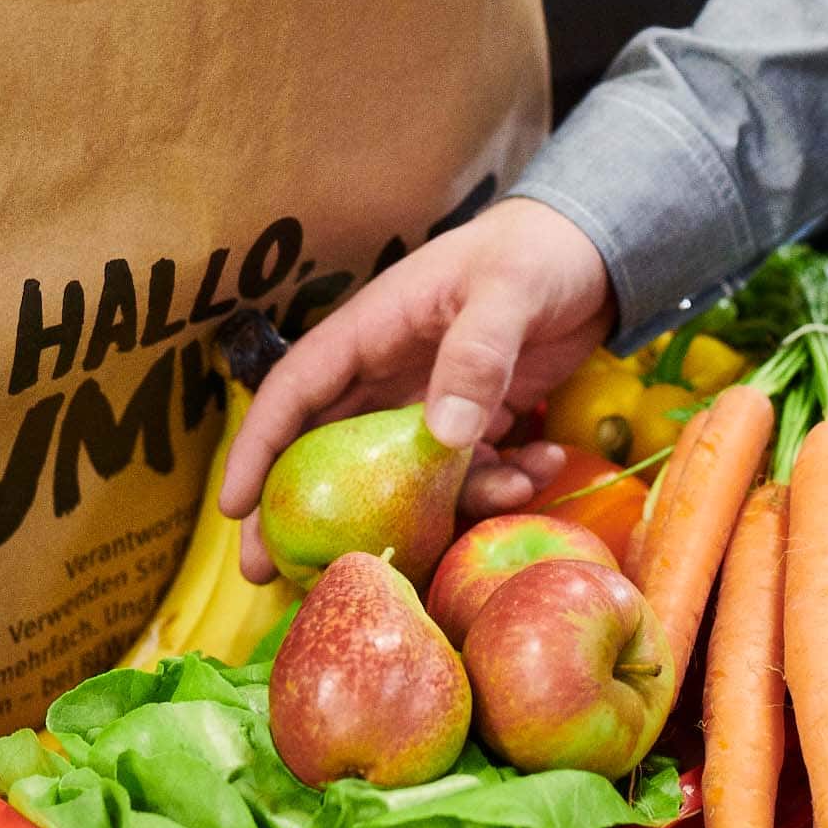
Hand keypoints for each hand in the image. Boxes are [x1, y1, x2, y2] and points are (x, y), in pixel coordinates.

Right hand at [219, 198, 616, 580]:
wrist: (593, 250)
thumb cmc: (535, 251)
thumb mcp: (507, 291)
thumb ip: (477, 356)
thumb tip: (444, 436)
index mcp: (372, 331)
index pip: (295, 391)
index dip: (258, 448)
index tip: (234, 509)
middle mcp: (390, 374)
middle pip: (329, 453)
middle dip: (311, 514)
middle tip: (284, 577)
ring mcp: (431, 401)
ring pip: (408, 477)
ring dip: (449, 503)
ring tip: (510, 490)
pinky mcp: (476, 421)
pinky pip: (470, 472)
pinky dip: (505, 480)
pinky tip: (544, 463)